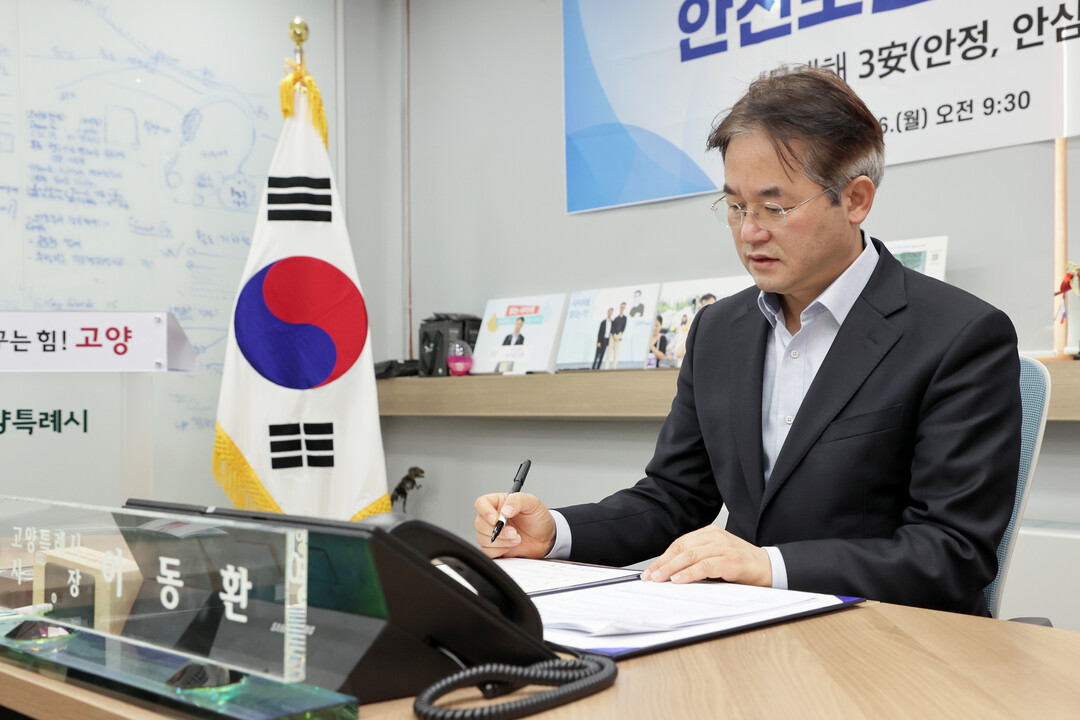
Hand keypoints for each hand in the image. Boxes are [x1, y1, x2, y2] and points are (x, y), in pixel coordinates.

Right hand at [474, 492, 555, 558]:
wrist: (546, 538)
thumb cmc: (538, 518)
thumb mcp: (533, 503)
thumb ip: (518, 500)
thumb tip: (504, 510)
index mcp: (499, 503)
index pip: (481, 503)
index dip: (485, 511)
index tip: (496, 519)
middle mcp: (493, 518)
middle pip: (479, 523)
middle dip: (497, 531)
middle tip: (514, 532)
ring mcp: (493, 533)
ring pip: (482, 539)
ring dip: (501, 541)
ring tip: (517, 538)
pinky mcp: (495, 548)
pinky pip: (487, 551)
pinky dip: (499, 551)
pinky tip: (512, 546)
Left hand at [640, 526, 771, 586]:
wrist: (768, 566)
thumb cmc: (741, 563)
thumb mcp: (716, 555)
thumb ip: (698, 558)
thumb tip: (671, 572)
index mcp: (710, 533)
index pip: (680, 543)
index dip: (663, 557)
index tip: (651, 570)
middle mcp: (715, 536)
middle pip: (682, 548)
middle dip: (663, 563)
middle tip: (650, 576)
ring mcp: (723, 547)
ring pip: (690, 555)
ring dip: (672, 568)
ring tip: (660, 578)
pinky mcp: (730, 560)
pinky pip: (705, 566)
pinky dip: (690, 573)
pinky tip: (679, 579)